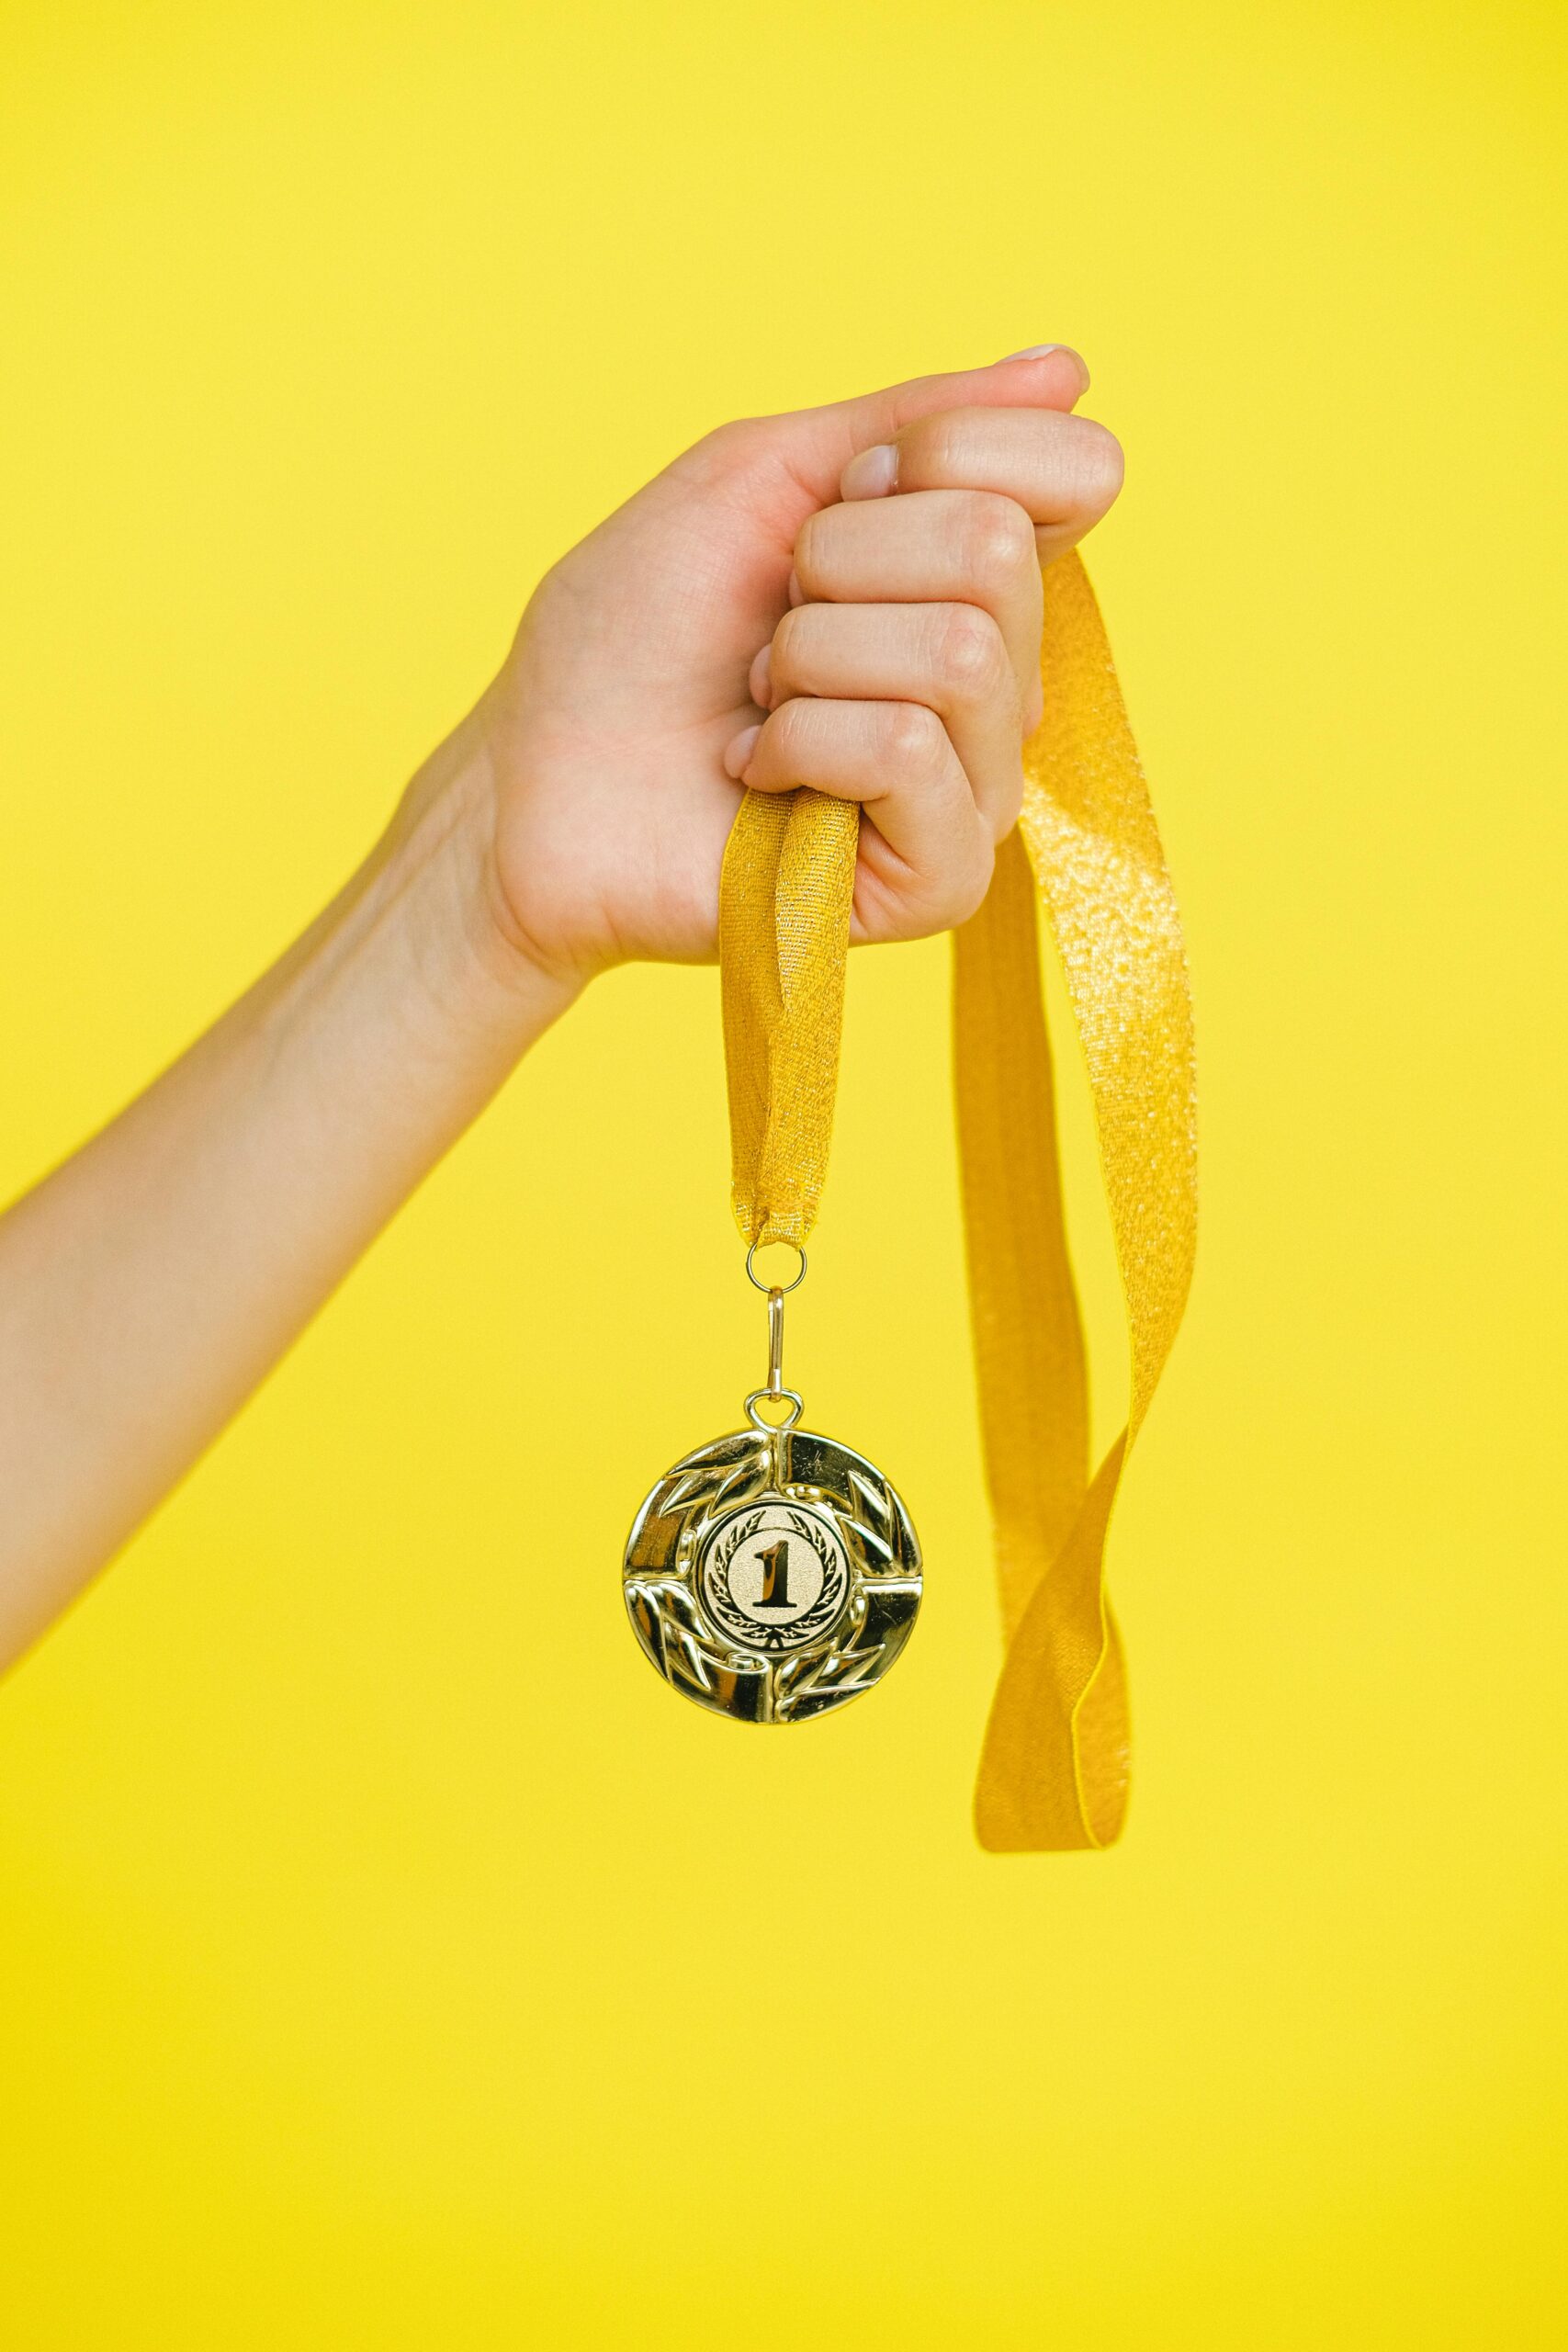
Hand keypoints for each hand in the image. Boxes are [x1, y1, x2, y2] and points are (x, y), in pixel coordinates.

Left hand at [440, 349, 1123, 990]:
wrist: (533, 784)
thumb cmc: (629, 639)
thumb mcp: (759, 478)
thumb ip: (916, 420)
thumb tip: (1069, 368)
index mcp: (974, 580)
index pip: (1081, 473)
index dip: (941, 452)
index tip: (836, 500)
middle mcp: (1000, 682)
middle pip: (999, 551)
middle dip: (840, 563)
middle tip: (769, 627)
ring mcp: (977, 788)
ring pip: (961, 656)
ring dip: (809, 659)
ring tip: (759, 705)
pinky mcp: (938, 881)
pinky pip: (910, 753)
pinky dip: (803, 743)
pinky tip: (760, 777)